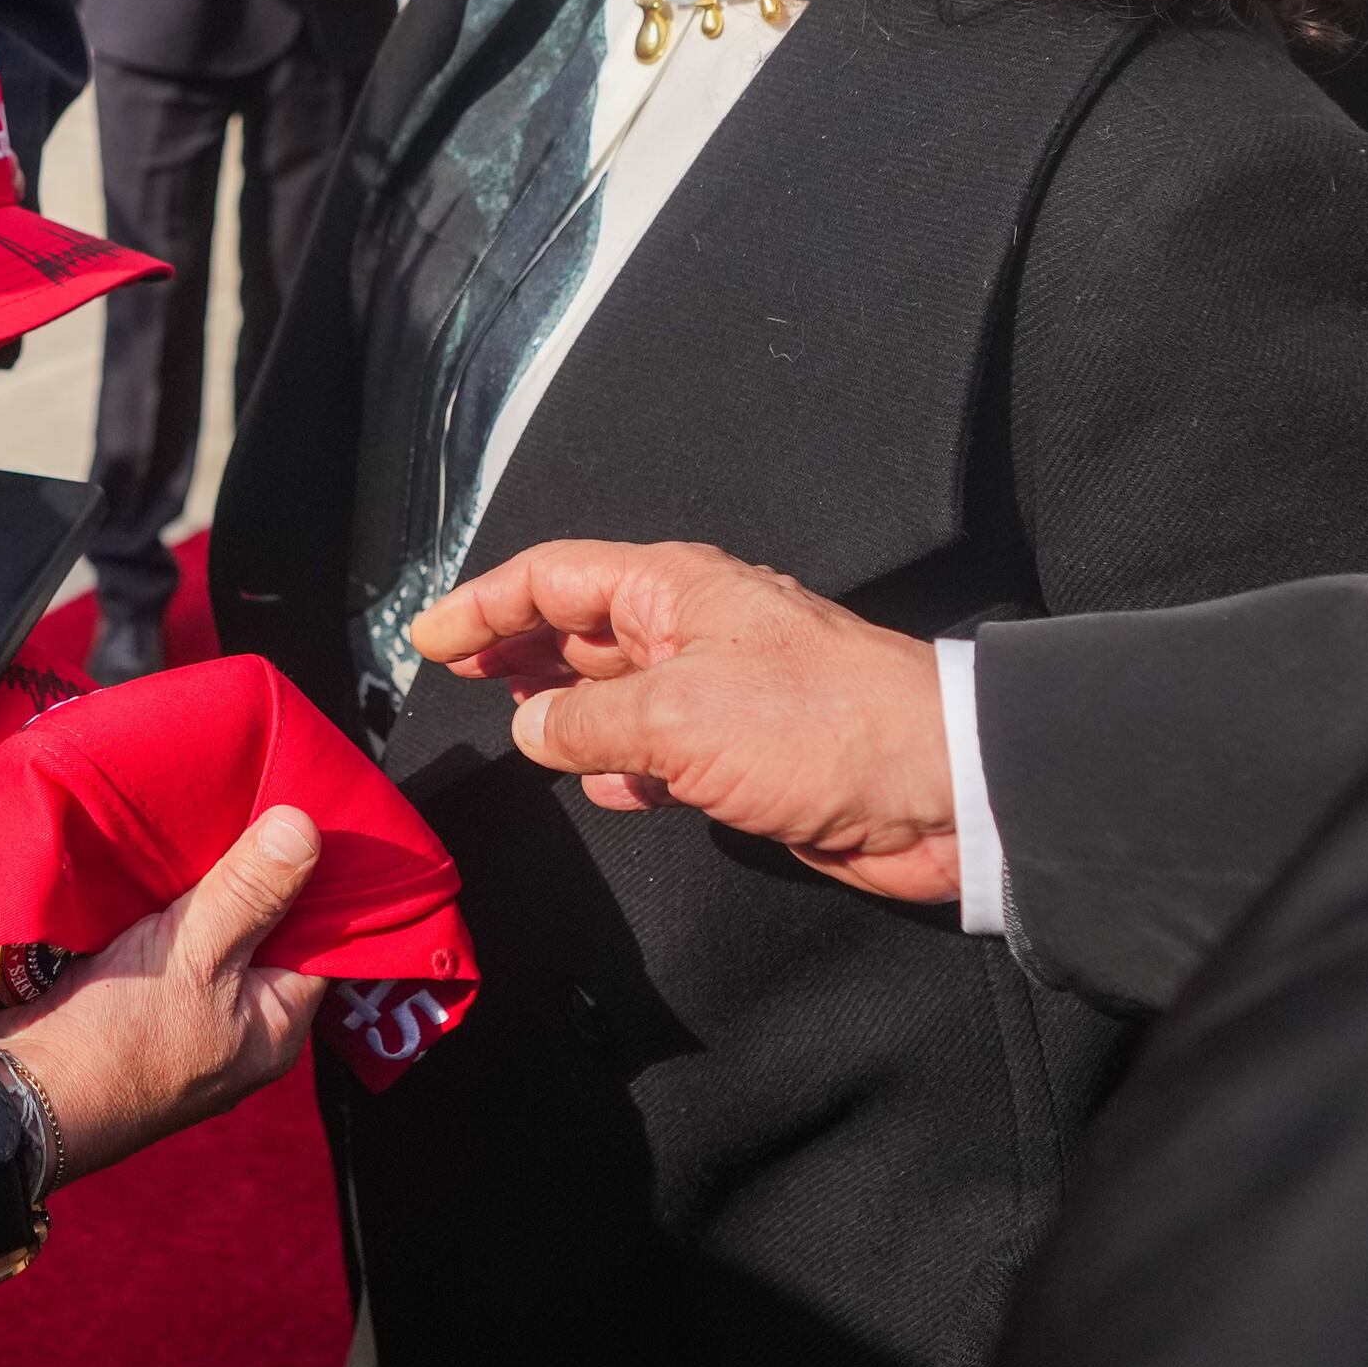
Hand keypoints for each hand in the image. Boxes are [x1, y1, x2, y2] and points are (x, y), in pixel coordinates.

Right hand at [0, 806, 325, 1182]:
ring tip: (200, 814)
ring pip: (210, 931)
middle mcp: (238, 1023)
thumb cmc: (117, 1041)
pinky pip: (163, 938)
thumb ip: (250, 892)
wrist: (17, 1091)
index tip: (306, 812)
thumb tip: (306, 828)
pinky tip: (151, 858)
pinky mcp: (134, 999)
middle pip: (262, 931)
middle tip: (247, 800)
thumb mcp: (195, 955)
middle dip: (253, 872)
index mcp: (274, 1025)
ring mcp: (184, 1014)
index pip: (322, 939)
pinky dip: (161, 902)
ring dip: (202, 884)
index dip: (316, 878)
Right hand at [407, 541, 958, 901]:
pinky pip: (659, 750)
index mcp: (674, 592)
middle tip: (458, 676)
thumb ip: (587, 721)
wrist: (939, 788)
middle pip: (580, 627)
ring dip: (565, 711)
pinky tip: (599, 786)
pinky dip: (621, 764)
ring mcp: (719, 692)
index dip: (484, 603)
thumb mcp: (676, 718)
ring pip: (617, 691)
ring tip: (516, 728)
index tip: (429, 640)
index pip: (554, 578)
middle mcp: (692, 630)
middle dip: (517, 648)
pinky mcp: (745, 754)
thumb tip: (531, 728)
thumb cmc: (815, 727)